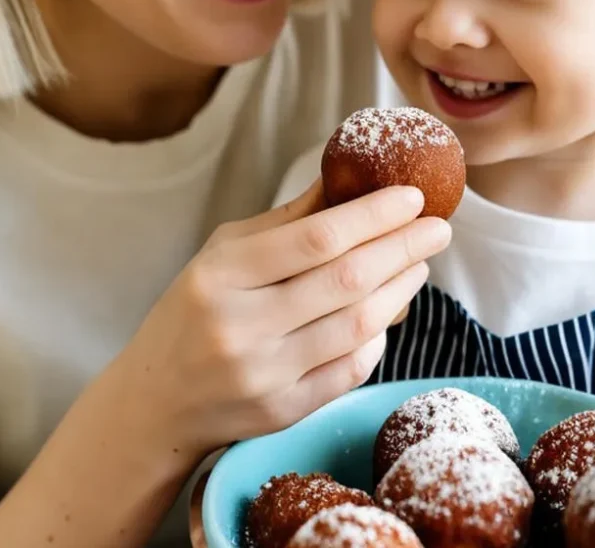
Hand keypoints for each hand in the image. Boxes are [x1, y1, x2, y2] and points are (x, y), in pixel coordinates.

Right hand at [115, 181, 450, 463]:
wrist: (157, 400)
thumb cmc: (192, 311)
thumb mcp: (222, 253)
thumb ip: (286, 222)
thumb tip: (348, 182)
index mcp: (222, 275)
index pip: (317, 238)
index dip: (373, 215)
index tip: (412, 197)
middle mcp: (243, 327)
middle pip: (347, 280)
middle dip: (404, 248)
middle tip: (437, 228)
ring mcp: (265, 376)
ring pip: (359, 326)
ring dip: (401, 290)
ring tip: (418, 263)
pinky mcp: (283, 412)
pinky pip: (352, 369)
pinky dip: (379, 337)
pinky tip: (388, 311)